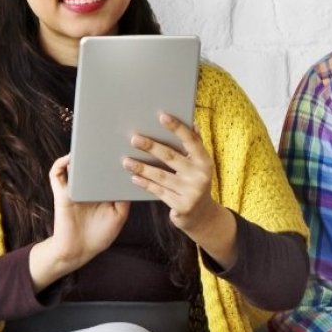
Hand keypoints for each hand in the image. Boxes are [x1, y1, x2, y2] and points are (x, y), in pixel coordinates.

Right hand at [31, 155, 128, 288]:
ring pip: (73, 166)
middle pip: (91, 163)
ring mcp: (73, 189)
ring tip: (89, 142)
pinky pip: (56, 175)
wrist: (78, 250)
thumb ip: (123, 198)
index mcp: (101, 191)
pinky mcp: (61, 193)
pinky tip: (70, 158)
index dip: (112, 158)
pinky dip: (61, 164)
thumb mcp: (119, 215)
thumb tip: (128, 177)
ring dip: (79, 153)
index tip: (122, 147)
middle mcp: (88, 186)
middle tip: (106, 137)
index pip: (106, 169)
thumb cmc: (99, 235)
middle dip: (97, 149)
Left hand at [127, 111, 236, 253]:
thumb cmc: (194, 182)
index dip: (177, 128)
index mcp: (205, 161)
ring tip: (126, 161)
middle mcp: (201, 175)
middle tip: (134, 139)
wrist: (201, 214)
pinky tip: (134, 177)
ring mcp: (192, 192)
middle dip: (151, 147)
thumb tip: (193, 122)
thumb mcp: (199, 165)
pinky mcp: (182, 206)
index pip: (192, 141)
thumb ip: (195, 146)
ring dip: (142, 167)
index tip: (162, 116)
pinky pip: (158, 191)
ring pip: (161, 176)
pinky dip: (145, 183)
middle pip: (171, 157)